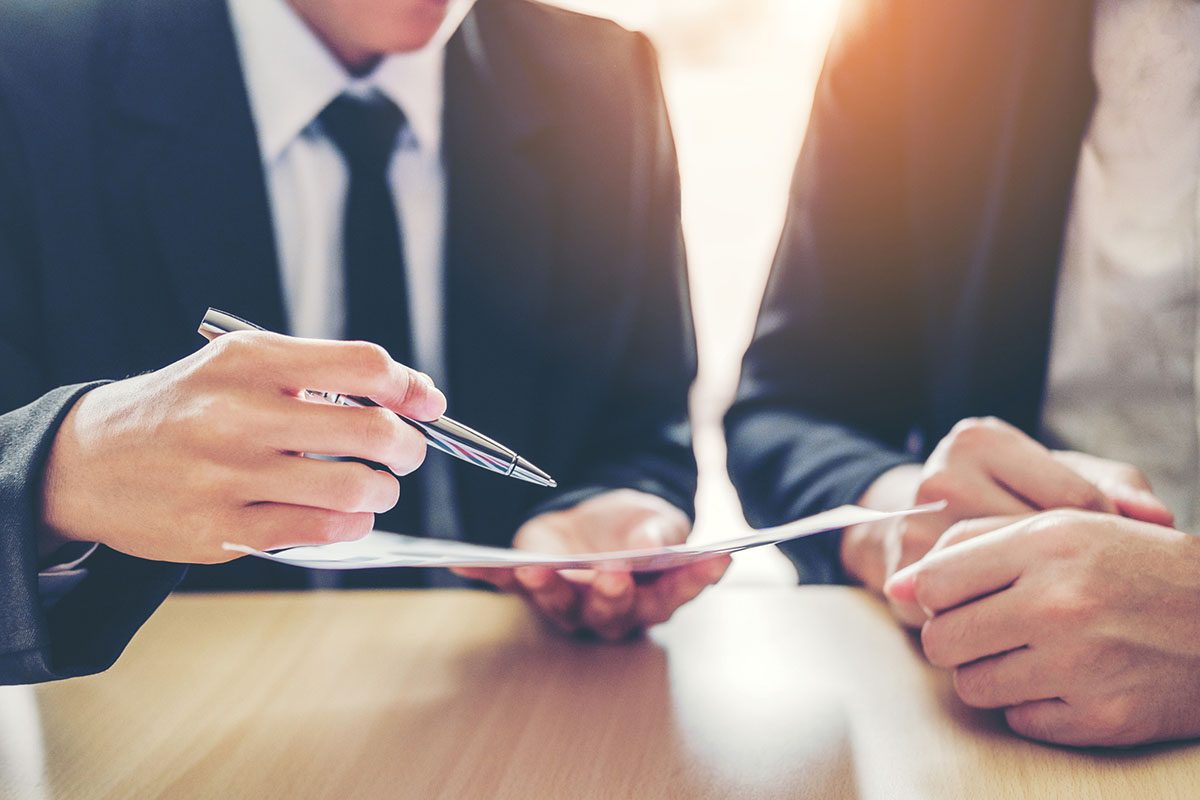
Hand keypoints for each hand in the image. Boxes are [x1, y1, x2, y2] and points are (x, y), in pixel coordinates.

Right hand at [39, 331, 445, 563]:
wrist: (88, 460)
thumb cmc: (187, 408)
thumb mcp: (243, 366)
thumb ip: (325, 374)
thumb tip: (419, 394)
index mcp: (250, 361)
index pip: (363, 364)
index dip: (409, 386)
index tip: (425, 403)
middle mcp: (238, 414)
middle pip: (372, 430)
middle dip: (409, 447)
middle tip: (406, 453)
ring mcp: (228, 476)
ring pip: (353, 488)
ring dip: (383, 490)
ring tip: (375, 486)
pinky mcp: (221, 530)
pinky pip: (320, 531)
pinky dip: (352, 524)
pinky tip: (346, 515)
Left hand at [453, 489, 728, 640]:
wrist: (598, 520)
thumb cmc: (635, 528)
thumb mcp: (655, 520)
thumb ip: (660, 533)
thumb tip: (654, 542)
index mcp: (653, 594)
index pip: (677, 593)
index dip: (694, 581)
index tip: (715, 560)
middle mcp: (611, 609)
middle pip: (615, 612)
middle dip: (613, 594)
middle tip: (613, 574)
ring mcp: (570, 600)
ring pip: (561, 605)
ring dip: (550, 590)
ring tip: (540, 572)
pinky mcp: (533, 584)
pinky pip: (506, 583)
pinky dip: (485, 574)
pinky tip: (462, 564)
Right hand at [840, 417, 1171, 626]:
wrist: (909, 525)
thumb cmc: (1001, 498)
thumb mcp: (1053, 476)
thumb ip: (1114, 487)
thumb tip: (1161, 519)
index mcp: (979, 441)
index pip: (1073, 498)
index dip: (1105, 537)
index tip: (1109, 557)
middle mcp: (941, 478)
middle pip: (1038, 544)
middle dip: (1072, 573)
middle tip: (1093, 592)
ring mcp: (915, 528)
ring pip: (1005, 584)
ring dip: (1036, 603)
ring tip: (1060, 609)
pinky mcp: (901, 578)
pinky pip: (971, 615)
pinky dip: (1001, 625)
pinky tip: (1021, 625)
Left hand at [885, 511, 1199, 746]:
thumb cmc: (1131, 565)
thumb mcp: (1062, 528)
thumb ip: (974, 543)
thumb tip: (899, 583)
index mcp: (1047, 545)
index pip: (934, 581)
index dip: (932, 593)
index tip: (952, 596)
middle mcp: (1060, 604)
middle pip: (941, 639)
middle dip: (954, 636)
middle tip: (988, 628)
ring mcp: (1080, 665)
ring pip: (972, 686)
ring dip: (989, 672)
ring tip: (1028, 652)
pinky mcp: (1100, 717)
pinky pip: (1019, 720)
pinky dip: (1033, 705)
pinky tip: (1065, 680)